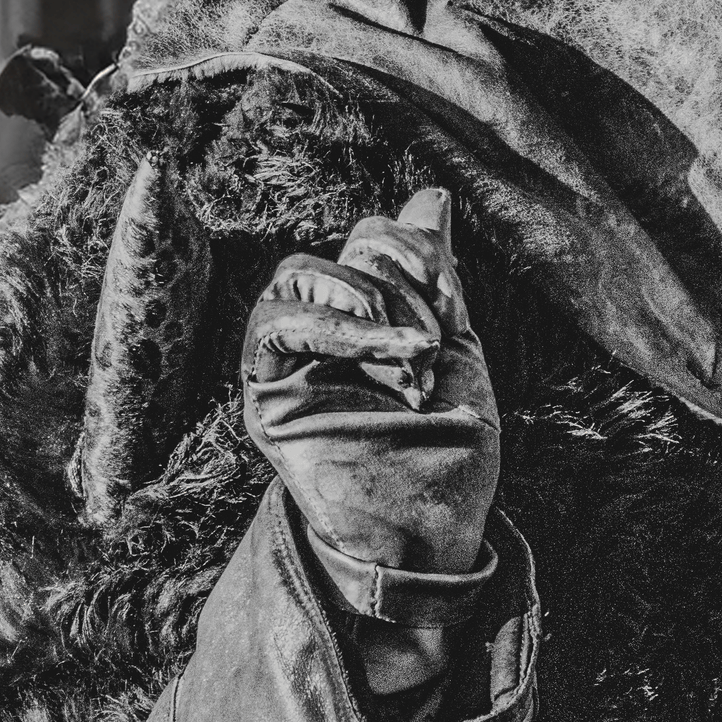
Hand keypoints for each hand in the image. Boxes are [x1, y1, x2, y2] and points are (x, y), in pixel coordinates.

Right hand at [242, 188, 498, 578]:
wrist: (435, 525)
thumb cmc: (448, 448)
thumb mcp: (453, 346)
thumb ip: (433, 275)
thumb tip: (429, 196)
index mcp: (368, 316)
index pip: (369, 241)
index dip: (412, 249)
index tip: (450, 300)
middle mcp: (324, 331)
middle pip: (341, 254)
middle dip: (399, 286)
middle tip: (434, 344)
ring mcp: (290, 360)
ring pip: (298, 275)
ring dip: (369, 303)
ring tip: (413, 353)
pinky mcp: (268, 393)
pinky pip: (275, 324)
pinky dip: (333, 322)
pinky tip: (381, 347)